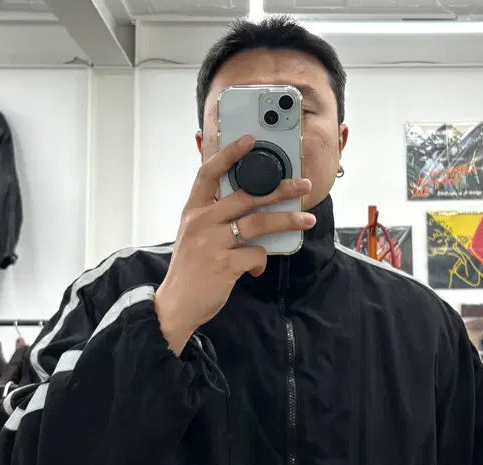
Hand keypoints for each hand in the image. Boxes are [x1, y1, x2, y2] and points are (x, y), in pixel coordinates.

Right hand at [155, 135, 314, 354]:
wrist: (176, 306)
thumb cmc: (189, 272)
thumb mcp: (193, 238)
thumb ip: (213, 220)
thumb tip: (248, 210)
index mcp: (193, 212)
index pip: (209, 173)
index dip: (229, 154)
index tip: (250, 141)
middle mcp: (201, 222)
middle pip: (246, 196)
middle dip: (279, 189)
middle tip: (302, 185)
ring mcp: (213, 243)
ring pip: (258, 223)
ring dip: (286, 220)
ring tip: (306, 220)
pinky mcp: (224, 265)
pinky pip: (255, 254)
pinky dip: (262, 261)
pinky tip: (258, 268)